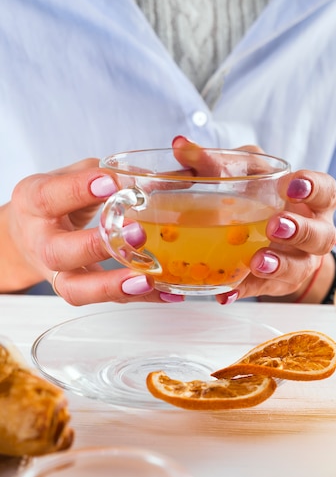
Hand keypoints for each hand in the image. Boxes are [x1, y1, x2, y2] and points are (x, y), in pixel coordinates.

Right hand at [2, 159, 183, 304]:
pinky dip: (138, 298)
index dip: (78, 190)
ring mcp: (56, 272)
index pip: (49, 197)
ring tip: (147, 280)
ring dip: (113, 286)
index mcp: (33, 203)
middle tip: (138, 233)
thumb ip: (107, 175)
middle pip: (58, 252)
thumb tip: (162, 176)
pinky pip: (106, 300)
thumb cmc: (58, 200)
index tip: (111, 182)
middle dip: (97, 245)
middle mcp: (40, 242)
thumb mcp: (72, 176)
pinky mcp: (77, 290)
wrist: (28, 236)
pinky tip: (165, 293)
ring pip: (76, 289)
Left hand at [172, 136, 335, 303]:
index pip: (326, 191)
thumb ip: (213, 162)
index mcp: (311, 201)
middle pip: (322, 236)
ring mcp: (298, 262)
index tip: (293, 185)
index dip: (314, 188)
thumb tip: (180, 146)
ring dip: (279, 265)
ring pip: (300, 268)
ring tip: (257, 262)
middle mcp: (313, 233)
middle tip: (274, 225)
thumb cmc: (253, 196)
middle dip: (300, 231)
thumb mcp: (239, 173)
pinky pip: (262, 290)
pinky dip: (243, 290)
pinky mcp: (275, 285)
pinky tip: (226, 292)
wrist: (256, 234)